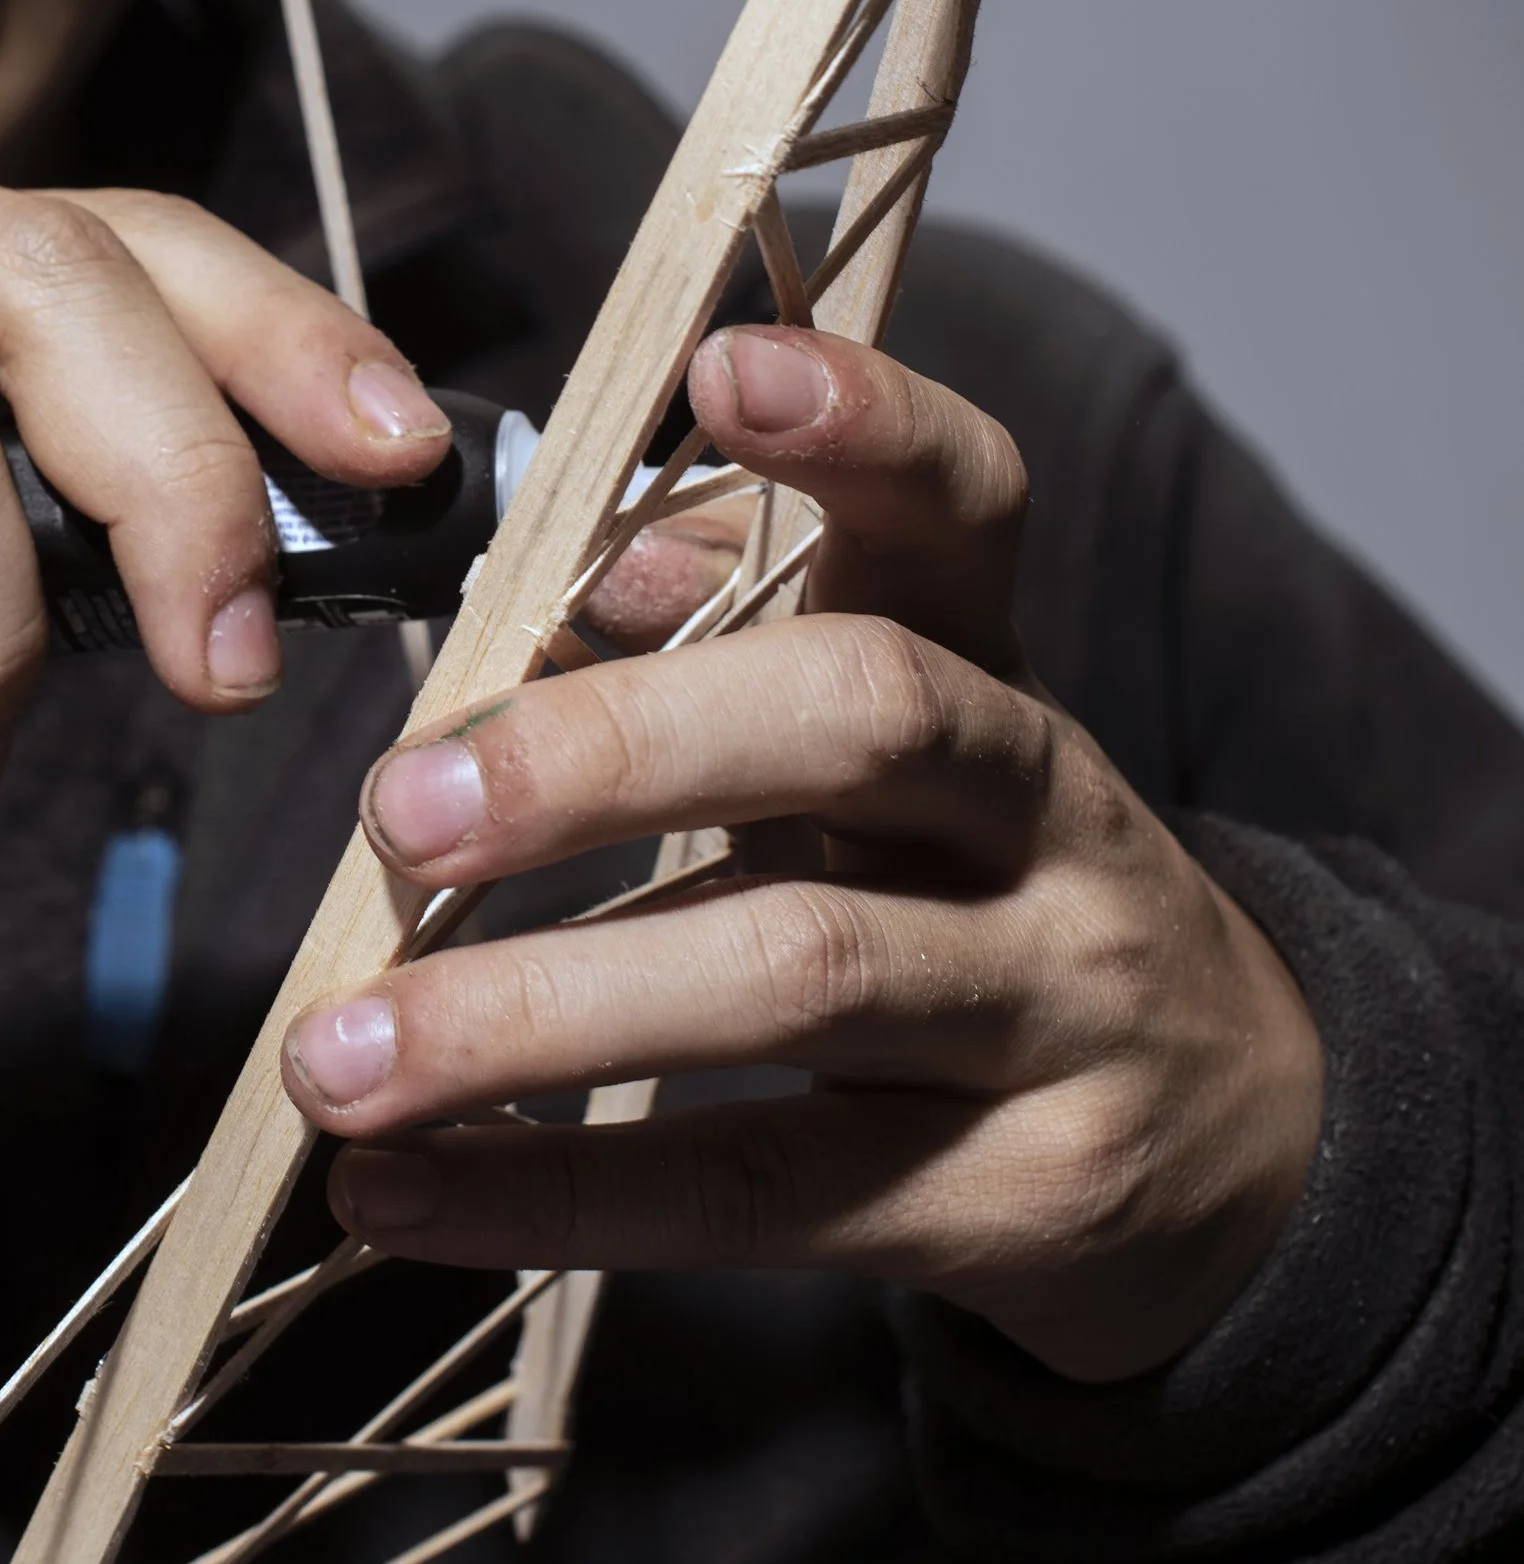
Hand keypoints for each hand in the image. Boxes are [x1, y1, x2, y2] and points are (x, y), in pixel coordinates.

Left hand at [285, 325, 1324, 1383]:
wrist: (1229, 1142)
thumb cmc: (965, 891)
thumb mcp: (879, 746)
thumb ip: (722, 630)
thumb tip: (570, 573)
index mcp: (989, 658)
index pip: (964, 506)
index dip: (863, 424)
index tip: (724, 365)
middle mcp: (1047, 808)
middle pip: (864, 719)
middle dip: (614, 750)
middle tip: (397, 810)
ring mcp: (1054, 1003)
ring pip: (800, 974)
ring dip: (535, 1015)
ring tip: (335, 1060)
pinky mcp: (1021, 1194)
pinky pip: (768, 1190)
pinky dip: (557, 1198)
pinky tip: (396, 1196)